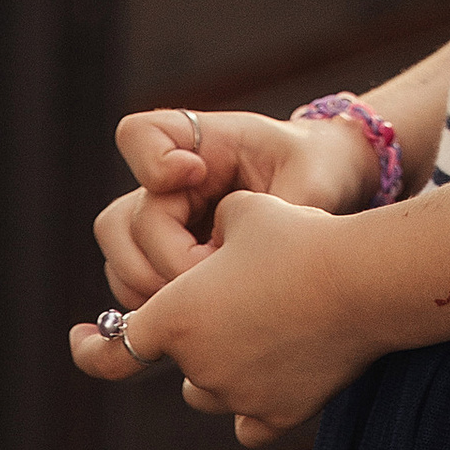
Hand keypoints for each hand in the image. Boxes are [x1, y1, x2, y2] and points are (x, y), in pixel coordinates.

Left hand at [69, 190, 373, 444]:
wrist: (361, 279)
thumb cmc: (299, 237)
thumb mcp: (245, 208)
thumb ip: (214, 225)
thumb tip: (213, 232)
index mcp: (178, 315)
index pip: (113, 346)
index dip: (88, 348)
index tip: (81, 339)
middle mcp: (198, 363)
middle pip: (178, 358)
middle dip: (196, 332)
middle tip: (239, 295)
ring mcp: (236, 395)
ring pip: (208, 390)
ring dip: (219, 365)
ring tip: (260, 326)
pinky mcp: (276, 415)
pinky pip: (249, 419)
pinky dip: (254, 402)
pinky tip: (274, 374)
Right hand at [92, 108, 383, 314]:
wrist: (330, 184)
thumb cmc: (318, 170)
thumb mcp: (309, 182)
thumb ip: (273, 220)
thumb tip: (232, 267)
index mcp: (203, 144)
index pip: (138, 135)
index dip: (151, 161)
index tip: (194, 174)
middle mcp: (172, 184)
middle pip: (119, 221)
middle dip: (161, 256)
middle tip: (211, 269)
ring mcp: (164, 222)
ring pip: (120, 259)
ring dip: (154, 289)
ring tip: (210, 297)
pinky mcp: (167, 257)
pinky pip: (135, 287)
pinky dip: (157, 307)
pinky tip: (203, 314)